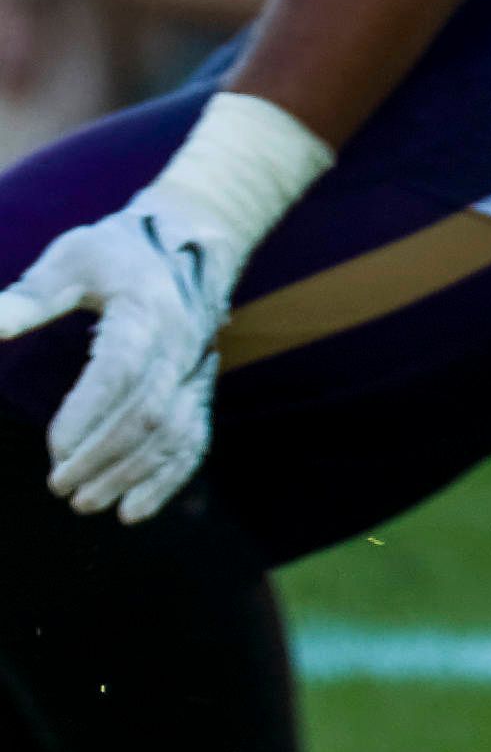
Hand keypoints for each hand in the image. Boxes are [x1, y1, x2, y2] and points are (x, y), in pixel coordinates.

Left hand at [0, 93, 328, 519]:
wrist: (194, 240)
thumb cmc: (118, 250)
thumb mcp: (71, 259)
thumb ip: (29, 297)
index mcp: (147, 310)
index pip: (122, 371)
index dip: (89, 414)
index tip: (53, 448)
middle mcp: (180, 344)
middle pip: (149, 413)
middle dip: (104, 456)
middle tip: (58, 487)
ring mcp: (195, 369)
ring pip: (172, 433)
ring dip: (131, 474)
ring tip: (86, 502)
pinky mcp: (200, 388)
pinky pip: (194, 439)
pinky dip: (168, 478)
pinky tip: (133, 511)